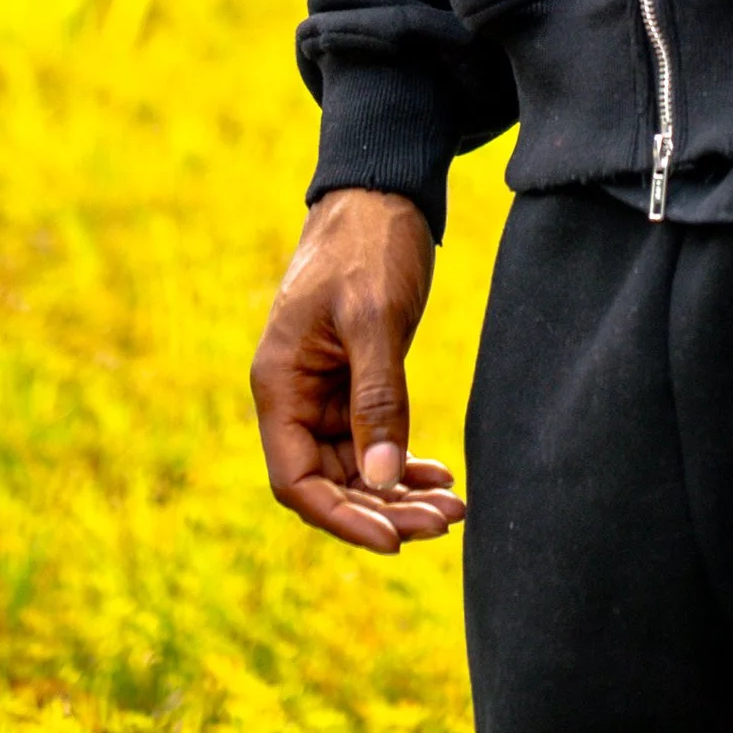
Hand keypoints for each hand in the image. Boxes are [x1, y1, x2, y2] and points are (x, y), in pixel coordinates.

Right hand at [249, 187, 465, 554]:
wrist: (381, 192)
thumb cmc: (368, 246)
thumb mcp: (374, 318)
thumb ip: (376, 398)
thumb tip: (382, 479)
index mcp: (279, 383)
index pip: (296, 480)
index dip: (341, 518)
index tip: (393, 540)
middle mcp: (294, 396)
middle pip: (329, 482)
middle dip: (384, 509)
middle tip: (445, 521)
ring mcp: (323, 391)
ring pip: (355, 467)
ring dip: (398, 492)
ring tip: (453, 507)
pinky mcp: (353, 381)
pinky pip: (371, 440)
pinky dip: (402, 461)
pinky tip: (440, 475)